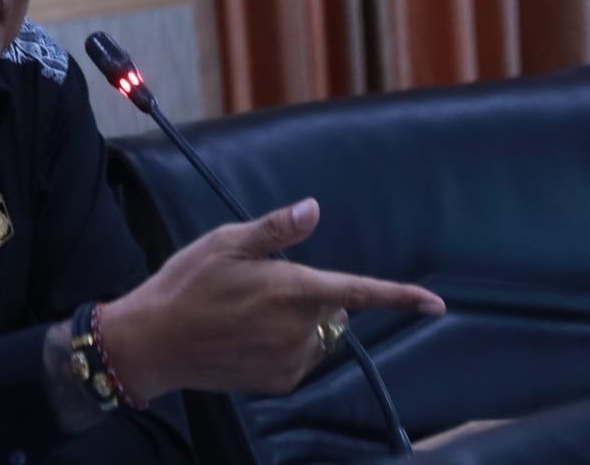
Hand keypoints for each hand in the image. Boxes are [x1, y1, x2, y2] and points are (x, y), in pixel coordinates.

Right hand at [98, 198, 444, 399]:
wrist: (153, 341)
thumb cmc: (186, 284)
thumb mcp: (225, 242)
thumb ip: (275, 230)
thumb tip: (314, 208)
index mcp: (291, 289)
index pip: (359, 291)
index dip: (400, 297)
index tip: (436, 304)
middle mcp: (299, 329)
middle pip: (332, 308)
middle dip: (311, 296)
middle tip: (260, 287)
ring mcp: (290, 360)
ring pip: (317, 335)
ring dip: (298, 323)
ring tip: (247, 314)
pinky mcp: (278, 381)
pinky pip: (299, 358)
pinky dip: (284, 346)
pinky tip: (245, 338)